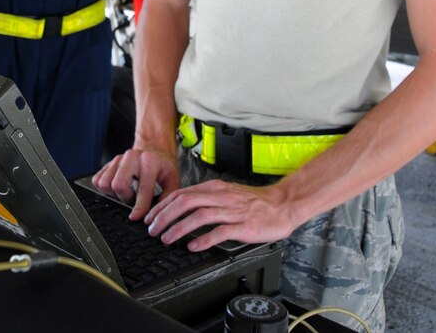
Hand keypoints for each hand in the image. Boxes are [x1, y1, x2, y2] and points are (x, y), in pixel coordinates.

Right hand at [91, 148, 179, 219]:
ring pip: (105, 183)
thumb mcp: (172, 179)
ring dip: (115, 194)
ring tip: (128, 192)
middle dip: (126, 198)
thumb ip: (168, 197)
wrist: (153, 149)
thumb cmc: (162, 166)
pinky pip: (98, 181)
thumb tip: (159, 215)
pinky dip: (106, 189)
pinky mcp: (108, 163)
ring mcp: (118, 158)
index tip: (136, 217)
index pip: (142, 188)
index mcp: (150, 161)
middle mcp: (132, 157)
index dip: (139, 206)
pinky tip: (119, 188)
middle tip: (134, 199)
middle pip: (118, 185)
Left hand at [144, 179, 288, 250]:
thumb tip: (183, 207)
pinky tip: (193, 247)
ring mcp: (232, 211)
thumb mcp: (227, 193)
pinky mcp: (243, 226)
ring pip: (200, 215)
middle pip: (186, 202)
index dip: (164, 206)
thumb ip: (207, 198)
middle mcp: (221, 197)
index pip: (182, 193)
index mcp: (215, 188)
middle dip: (165, 216)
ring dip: (180, 228)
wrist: (283, 204)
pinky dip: (204, 239)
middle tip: (153, 229)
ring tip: (167, 239)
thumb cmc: (256, 201)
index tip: (152, 217)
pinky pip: (220, 231)